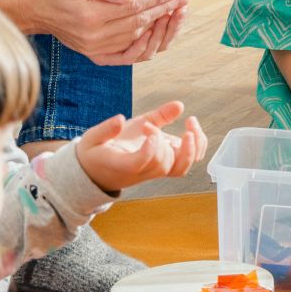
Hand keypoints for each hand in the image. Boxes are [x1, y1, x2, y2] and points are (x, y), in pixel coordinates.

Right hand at [0, 0, 187, 65]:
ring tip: (176, 14)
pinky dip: (144, 46)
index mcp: (89, 16)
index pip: (133, 7)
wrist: (32, 8)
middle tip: (181, 0)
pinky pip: (127, 55)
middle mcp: (93, 37)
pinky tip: (157, 33)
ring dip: (158, 27)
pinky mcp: (94, 55)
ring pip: (136, 40)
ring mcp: (94, 49)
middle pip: (138, 24)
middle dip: (162, 11)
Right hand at [76, 102, 207, 193]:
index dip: (149, 151)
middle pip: (162, 163)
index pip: (139, 163)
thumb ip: (108, 128)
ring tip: (191, 122)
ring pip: (180, 167)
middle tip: (149, 126)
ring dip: (191, 145)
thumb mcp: (94, 137)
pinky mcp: (164, 165)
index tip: (153, 133)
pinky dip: (195, 147)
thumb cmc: (95, 153)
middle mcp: (141, 172)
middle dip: (163, 140)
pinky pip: (185, 164)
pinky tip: (192, 128)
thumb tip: (121, 118)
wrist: (98, 173)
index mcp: (120, 165)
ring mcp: (155, 170)